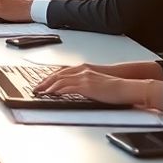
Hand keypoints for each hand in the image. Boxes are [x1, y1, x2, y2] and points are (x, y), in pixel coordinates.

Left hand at [32, 65, 148, 105]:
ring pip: (60, 80)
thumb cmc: (116, 86)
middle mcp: (82, 71)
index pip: (63, 71)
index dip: (51, 77)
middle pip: (58, 75)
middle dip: (45, 81)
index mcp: (84, 69)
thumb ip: (87, 82)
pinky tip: (50, 93)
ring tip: (40, 91)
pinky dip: (57, 90)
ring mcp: (84, 78)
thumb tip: (78, 89)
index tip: (43, 82)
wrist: (126, 86)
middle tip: (36, 87)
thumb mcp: (98, 81)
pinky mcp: (86, 86)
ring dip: (48, 86)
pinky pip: (67, 88)